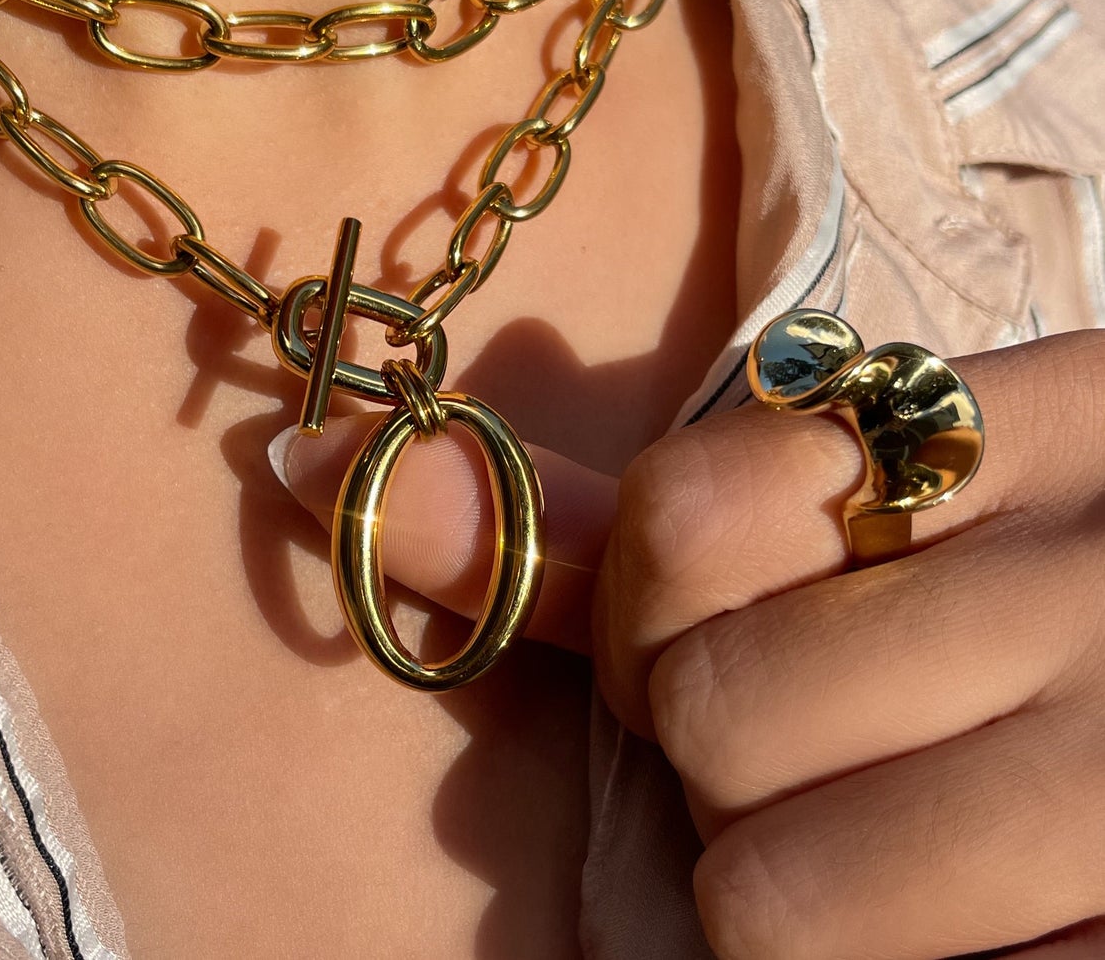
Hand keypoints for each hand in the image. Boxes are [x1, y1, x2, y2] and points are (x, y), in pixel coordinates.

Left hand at [270, 329, 1104, 958]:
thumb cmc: (1006, 623)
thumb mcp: (863, 526)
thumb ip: (607, 521)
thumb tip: (311, 455)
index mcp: (1039, 426)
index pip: (689, 514)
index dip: (648, 611)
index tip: (709, 632)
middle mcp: (1100, 581)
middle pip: (709, 712)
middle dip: (723, 757)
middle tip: (834, 745)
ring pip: (769, 898)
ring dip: (795, 891)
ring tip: (911, 839)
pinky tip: (973, 914)